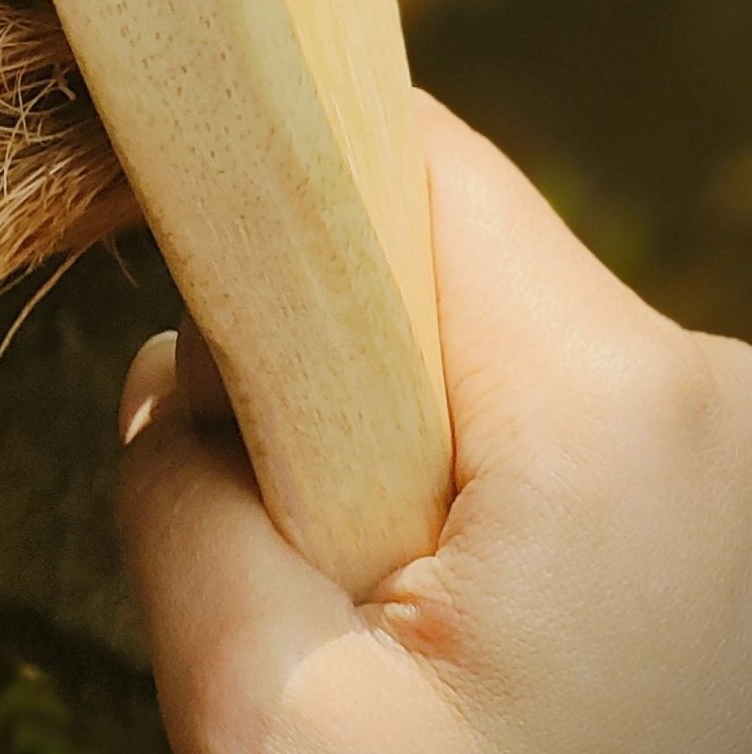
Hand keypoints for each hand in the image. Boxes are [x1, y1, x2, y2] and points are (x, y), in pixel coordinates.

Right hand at [121, 95, 751, 752]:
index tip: (188, 283)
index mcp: (623, 409)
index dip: (275, 194)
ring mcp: (750, 472)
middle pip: (461, 285)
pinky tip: (502, 678)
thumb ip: (182, 509)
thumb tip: (173, 377)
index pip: (410, 170)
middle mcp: (727, 403)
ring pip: (519, 379)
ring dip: (423, 474)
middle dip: (344, 388)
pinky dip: (507, 529)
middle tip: (320, 573)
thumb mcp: (278, 738)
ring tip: (426, 663)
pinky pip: (586, 458)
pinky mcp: (741, 530)